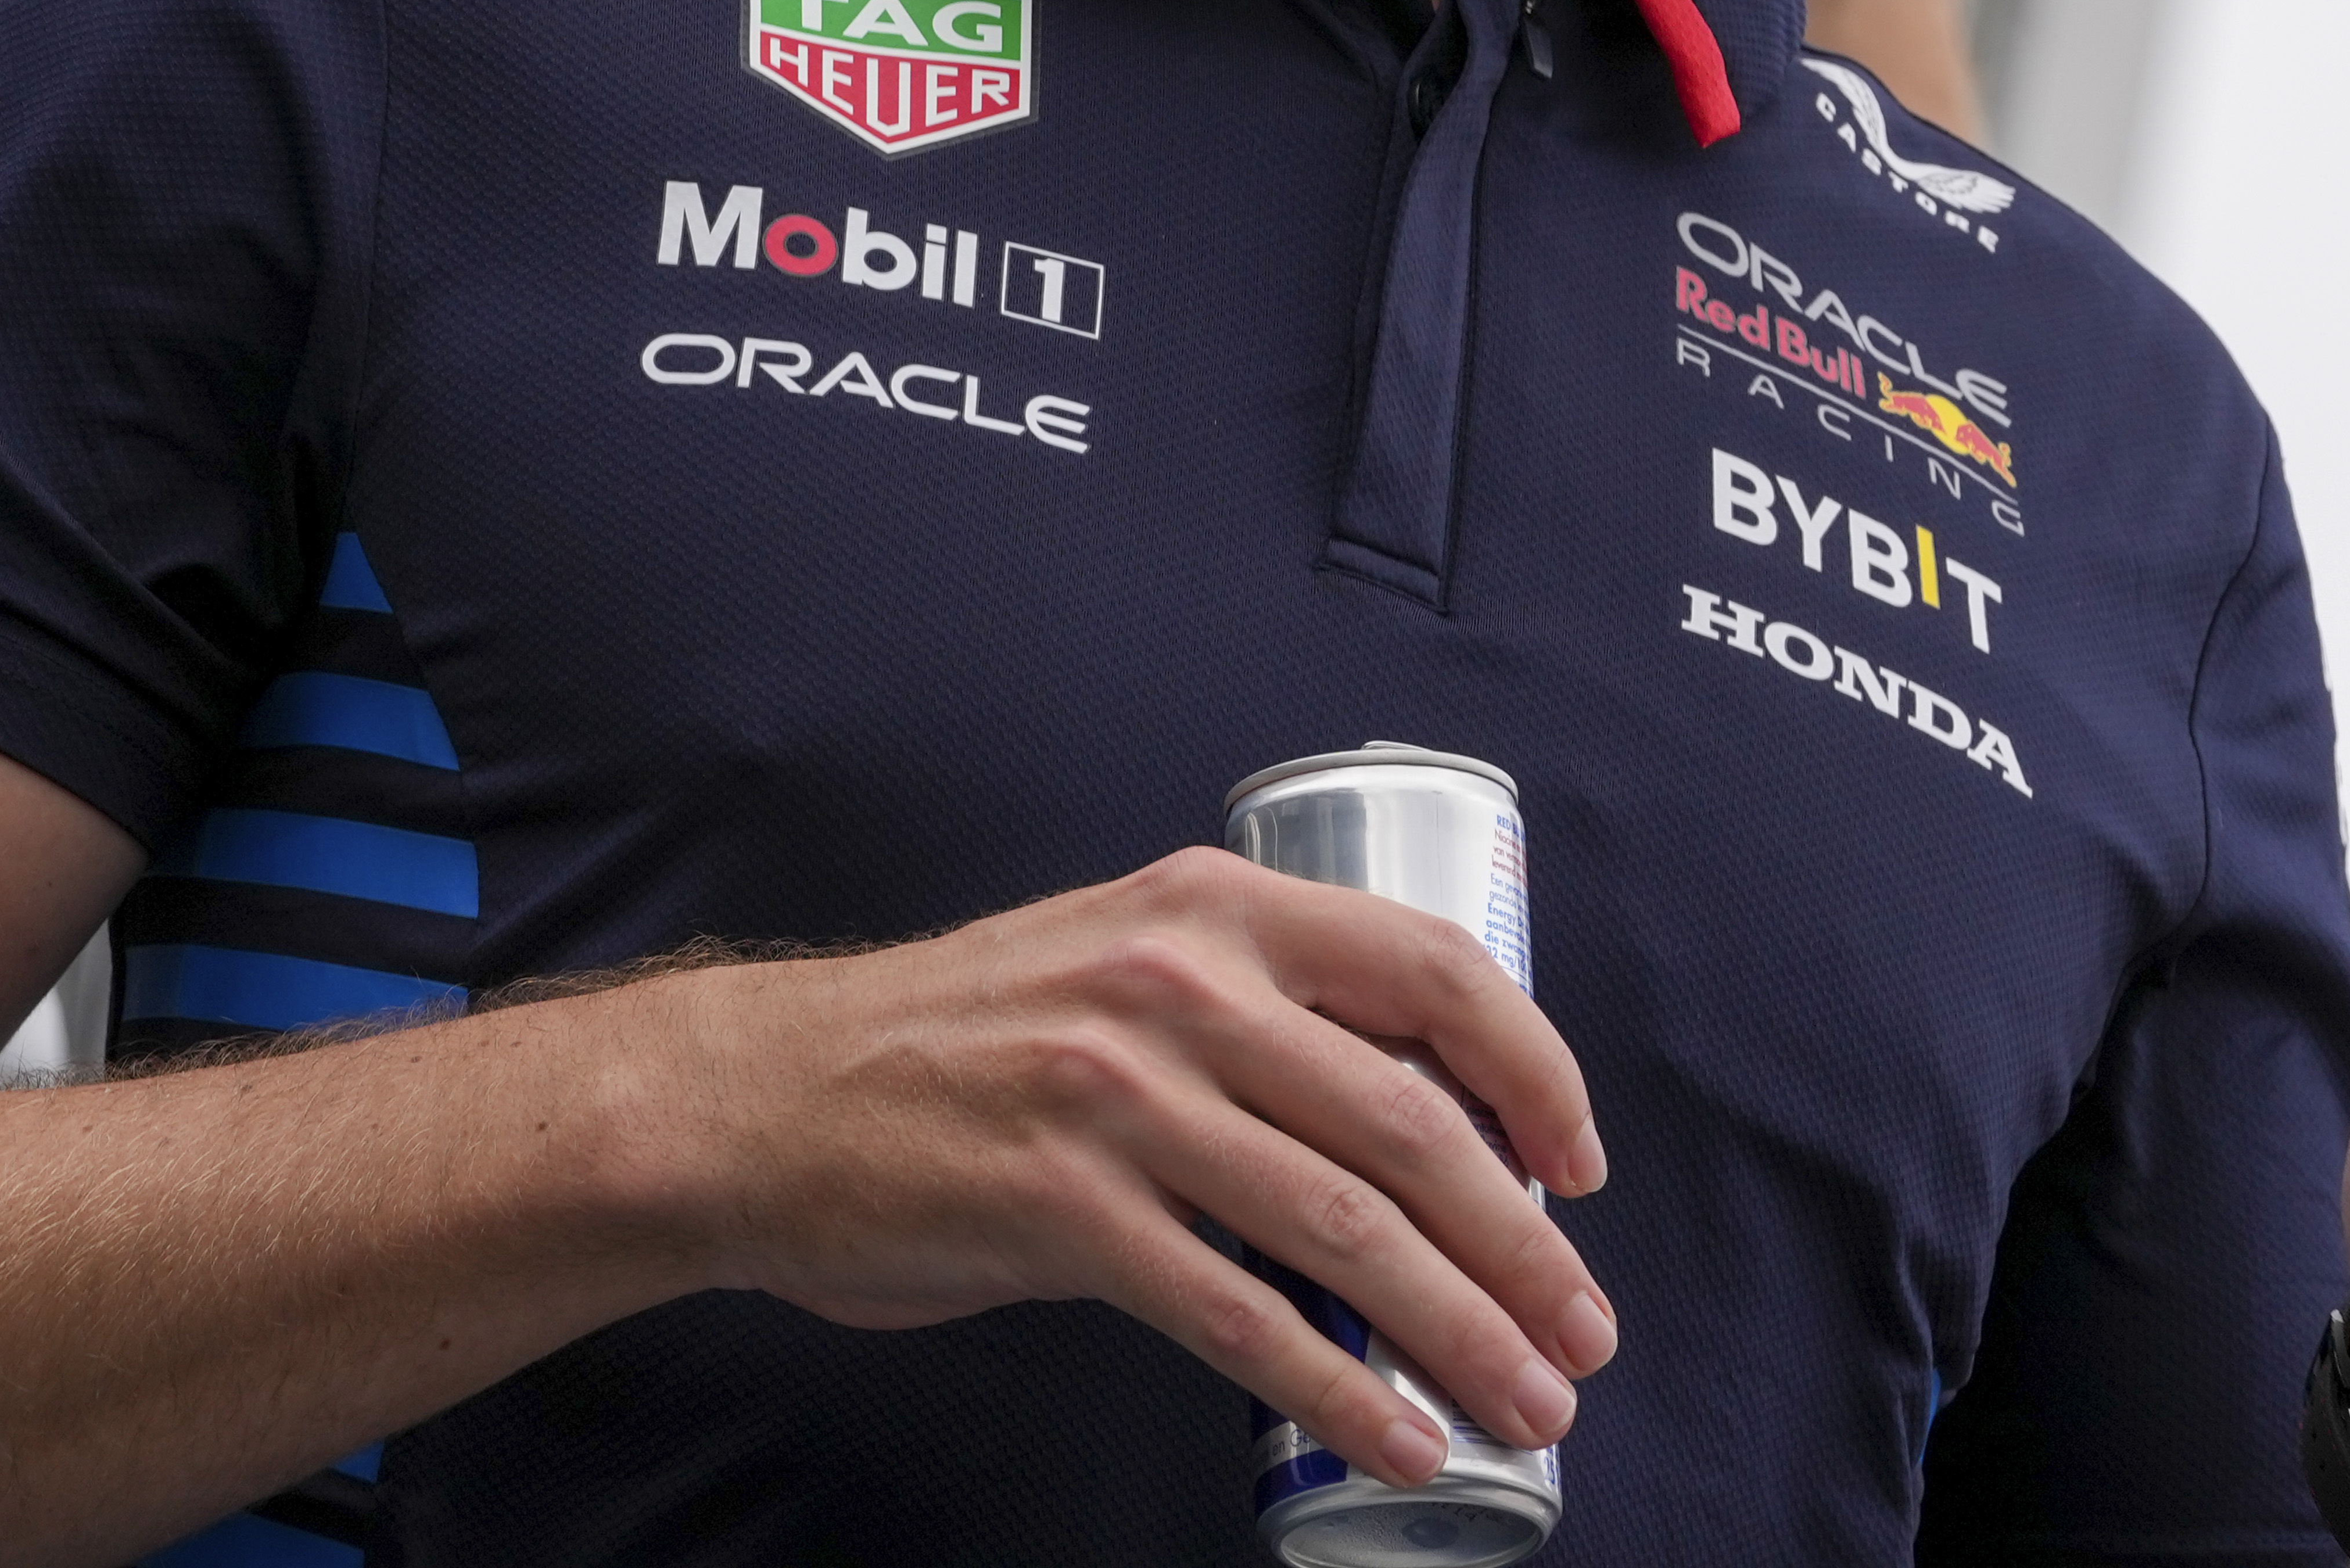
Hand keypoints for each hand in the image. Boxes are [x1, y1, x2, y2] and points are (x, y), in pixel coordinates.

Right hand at [680, 844, 1619, 1479]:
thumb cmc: (964, 1041)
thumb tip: (1415, 1124)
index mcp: (1214, 910)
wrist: (766, 1095)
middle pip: (1410, 1121)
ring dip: (1460, 1330)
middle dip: (1523, 1244)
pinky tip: (1397, 1439)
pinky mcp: (1061, 1208)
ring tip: (1527, 1405)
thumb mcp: (1127, 968)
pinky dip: (1337, 1388)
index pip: (1434, 970)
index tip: (1580, 1170)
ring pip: (1345, 1227)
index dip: (1534, 1074)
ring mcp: (1119, 1096)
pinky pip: (1238, 1313)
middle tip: (1584, 1334)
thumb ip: (1258, 1015)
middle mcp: (1180, 986)